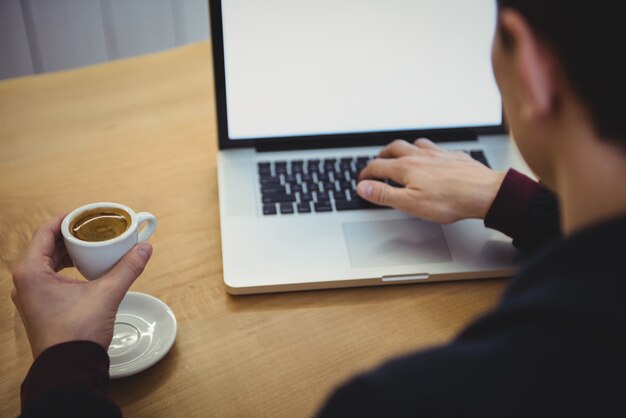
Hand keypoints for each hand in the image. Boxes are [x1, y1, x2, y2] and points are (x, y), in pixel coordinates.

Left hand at [11, 214, 152, 358]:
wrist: (69, 368)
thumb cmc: (77, 334)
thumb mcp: (107, 294)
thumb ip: (127, 268)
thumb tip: (145, 248)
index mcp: (32, 272)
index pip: (45, 231)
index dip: (67, 219)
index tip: (86, 214)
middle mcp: (25, 281)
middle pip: (47, 245)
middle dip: (71, 235)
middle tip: (93, 229)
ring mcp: (30, 295)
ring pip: (48, 261)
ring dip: (69, 252)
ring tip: (92, 246)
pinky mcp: (39, 306)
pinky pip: (50, 277)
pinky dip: (67, 268)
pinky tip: (85, 270)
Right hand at [357, 138, 505, 222]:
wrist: (483, 192)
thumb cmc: (449, 200)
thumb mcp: (409, 203)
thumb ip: (384, 194)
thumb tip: (363, 187)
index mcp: (406, 168)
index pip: (377, 167)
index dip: (365, 174)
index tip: (361, 181)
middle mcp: (420, 156)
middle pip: (394, 149)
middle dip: (381, 155)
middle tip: (376, 162)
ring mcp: (438, 154)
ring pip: (415, 144)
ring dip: (404, 148)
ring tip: (401, 154)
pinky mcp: (454, 156)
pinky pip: (437, 148)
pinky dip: (428, 151)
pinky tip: (432, 156)